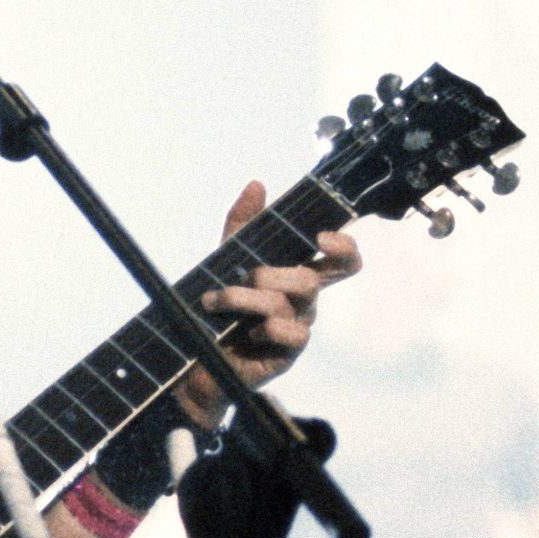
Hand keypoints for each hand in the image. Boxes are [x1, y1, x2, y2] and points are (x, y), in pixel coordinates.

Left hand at [176, 180, 360, 425]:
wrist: (194, 354)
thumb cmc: (218, 306)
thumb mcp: (225, 257)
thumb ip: (242, 223)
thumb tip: (257, 184)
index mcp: (298, 273)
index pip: (341, 259)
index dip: (344, 246)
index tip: (321, 237)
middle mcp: (303, 300)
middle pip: (311, 279)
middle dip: (270, 274)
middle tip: (242, 277)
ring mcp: (297, 326)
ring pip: (288, 303)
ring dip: (245, 298)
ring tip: (215, 302)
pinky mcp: (288, 353)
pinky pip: (292, 334)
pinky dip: (265, 328)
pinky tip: (246, 332)